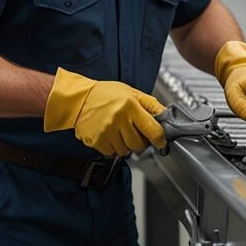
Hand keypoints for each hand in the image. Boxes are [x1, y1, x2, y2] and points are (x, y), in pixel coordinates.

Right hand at [44, 68, 166, 156]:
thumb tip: (166, 117)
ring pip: (126, 151)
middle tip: (134, 132)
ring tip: (119, 131)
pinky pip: (112, 153)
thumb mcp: (131, 92)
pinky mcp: (97, 141)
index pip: (153, 130)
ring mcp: (107, 131)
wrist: (78, 99)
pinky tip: (109, 135)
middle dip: (140, 141)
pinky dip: (113, 147)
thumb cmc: (105, 94)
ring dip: (126, 145)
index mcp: (130, 106)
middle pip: (140, 144)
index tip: (160, 142)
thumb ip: (150, 105)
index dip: (160, 139)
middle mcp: (119, 119)